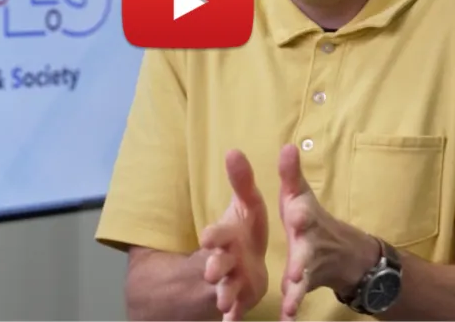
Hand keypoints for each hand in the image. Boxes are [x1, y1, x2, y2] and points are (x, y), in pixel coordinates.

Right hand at [199, 149, 269, 320]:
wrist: (245, 260)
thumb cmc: (244, 229)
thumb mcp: (247, 204)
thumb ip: (242, 181)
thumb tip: (233, 150)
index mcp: (226, 236)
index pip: (216, 234)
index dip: (213, 236)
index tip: (208, 238)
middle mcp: (224, 259)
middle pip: (216, 263)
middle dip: (214, 266)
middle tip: (210, 271)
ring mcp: (230, 281)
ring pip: (224, 289)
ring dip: (222, 294)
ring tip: (222, 301)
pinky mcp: (239, 299)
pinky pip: (235, 310)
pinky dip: (233, 316)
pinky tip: (232, 321)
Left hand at [277, 144, 379, 320]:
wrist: (345, 254)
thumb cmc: (311, 219)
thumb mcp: (300, 195)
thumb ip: (291, 174)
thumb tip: (288, 145)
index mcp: (306, 218)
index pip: (305, 214)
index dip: (301, 214)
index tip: (296, 216)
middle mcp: (310, 243)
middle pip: (306, 252)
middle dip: (299, 261)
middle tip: (293, 272)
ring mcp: (310, 266)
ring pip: (302, 279)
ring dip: (296, 291)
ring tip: (289, 303)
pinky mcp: (305, 285)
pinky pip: (297, 298)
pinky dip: (292, 309)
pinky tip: (287, 319)